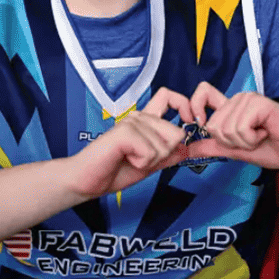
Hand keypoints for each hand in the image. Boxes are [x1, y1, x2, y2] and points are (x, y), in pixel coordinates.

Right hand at [66, 87, 195, 198]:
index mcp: (146, 121)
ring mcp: (131, 121)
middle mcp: (139, 117)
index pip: (170, 97)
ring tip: (129, 159)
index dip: (186, 106)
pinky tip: (125, 159)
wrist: (87, 181)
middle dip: (165, 154)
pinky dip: (142, 163)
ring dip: (150, 162)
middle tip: (141, 158)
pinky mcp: (124, 131)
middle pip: (176, 132)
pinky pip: (151, 152)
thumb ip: (170, 155)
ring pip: (165, 145)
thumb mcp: (150, 164)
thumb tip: (190, 148)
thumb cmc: (113, 170)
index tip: (190, 122)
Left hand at [188, 82, 278, 169]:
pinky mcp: (258, 103)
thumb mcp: (236, 151)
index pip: (203, 94)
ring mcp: (248, 99)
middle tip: (252, 138)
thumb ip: (213, 147)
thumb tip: (189, 149)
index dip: (196, 108)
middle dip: (232, 142)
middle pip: (212, 125)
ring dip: (244, 142)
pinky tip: (266, 132)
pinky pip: (240, 128)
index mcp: (230, 108)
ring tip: (261, 135)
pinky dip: (252, 139)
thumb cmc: (272, 148)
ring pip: (226, 129)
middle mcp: (237, 100)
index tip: (202, 125)